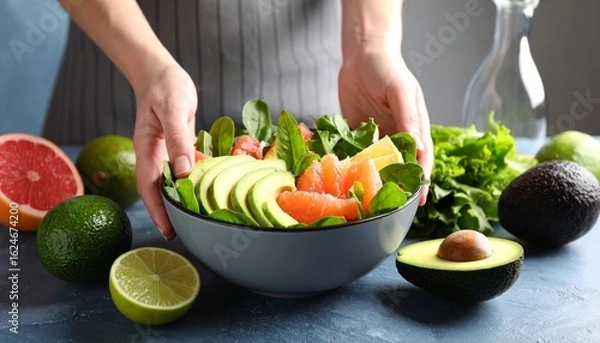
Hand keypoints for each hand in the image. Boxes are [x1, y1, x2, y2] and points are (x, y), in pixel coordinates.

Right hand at [132, 62, 197, 239]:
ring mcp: (165, 152)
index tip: (169, 231)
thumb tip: (183, 172)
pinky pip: (182, 170)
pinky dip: (190, 183)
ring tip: (195, 221)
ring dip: (180, 201)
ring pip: (170, 183)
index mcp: (147, 149)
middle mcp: (154, 155)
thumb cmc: (165, 86)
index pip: (149, 187)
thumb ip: (178, 139)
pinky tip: (203, 193)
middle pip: (158, 191)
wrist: (161, 72)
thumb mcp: (172, 109)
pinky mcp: (177, 147)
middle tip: (186, 234)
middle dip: (169, 213)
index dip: (157, 211)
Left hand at [338, 44, 432, 205]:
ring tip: (364, 199)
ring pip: (376, 164)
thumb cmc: (388, 69)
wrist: (360, 55)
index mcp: (414, 127)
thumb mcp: (401, 91)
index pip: (421, 159)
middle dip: (394, 186)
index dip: (420, 181)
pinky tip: (343, 179)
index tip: (417, 203)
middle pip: (398, 166)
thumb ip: (409, 119)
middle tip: (387, 207)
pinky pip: (354, 153)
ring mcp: (375, 136)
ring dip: (371, 179)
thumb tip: (418, 149)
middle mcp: (396, 135)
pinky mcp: (355, 133)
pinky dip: (350, 165)